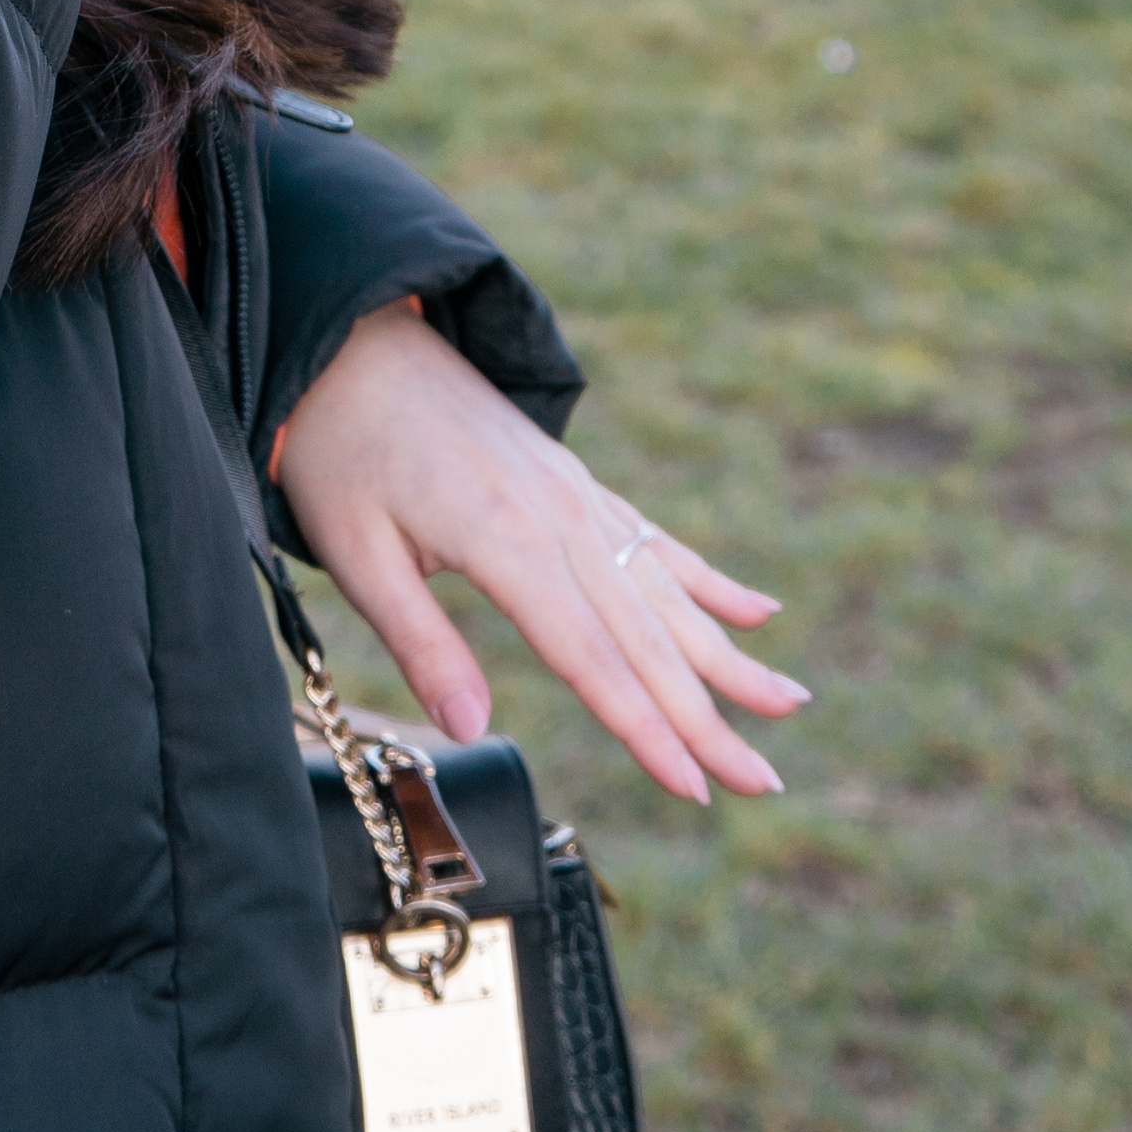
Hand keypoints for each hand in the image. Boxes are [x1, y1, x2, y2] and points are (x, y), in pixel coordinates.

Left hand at [276, 302, 809, 805]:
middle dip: (708, 717)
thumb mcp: (356, 552)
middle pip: (646, 637)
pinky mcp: (575, 480)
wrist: (350, 341)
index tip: (695, 789)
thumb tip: (471, 727)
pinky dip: (708, 579)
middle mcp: (560, 516)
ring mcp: (577, 494)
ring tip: (790, 705)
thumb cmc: (341, 451)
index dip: (645, 730)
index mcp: (505, 539)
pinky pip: (654, 537)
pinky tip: (761, 612)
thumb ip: (420, 642)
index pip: (591, 657)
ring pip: (666, 592)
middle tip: (764, 783)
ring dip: (728, 656)